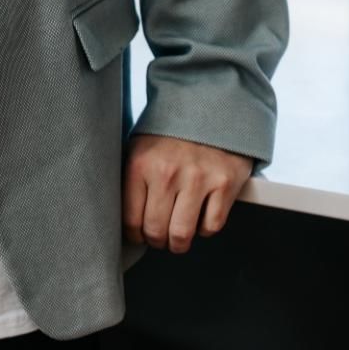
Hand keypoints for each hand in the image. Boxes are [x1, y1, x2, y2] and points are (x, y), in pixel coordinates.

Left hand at [122, 134, 252, 253]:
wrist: (210, 106)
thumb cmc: (172, 131)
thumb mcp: (140, 146)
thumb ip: (132, 178)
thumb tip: (124, 217)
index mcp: (141, 163)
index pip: (131, 219)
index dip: (135, 235)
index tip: (139, 234)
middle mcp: (167, 172)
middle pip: (156, 231)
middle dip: (157, 241)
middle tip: (160, 237)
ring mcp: (198, 178)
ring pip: (182, 235)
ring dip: (179, 243)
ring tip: (178, 236)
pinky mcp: (224, 184)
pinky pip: (211, 227)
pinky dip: (205, 228)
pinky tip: (200, 215)